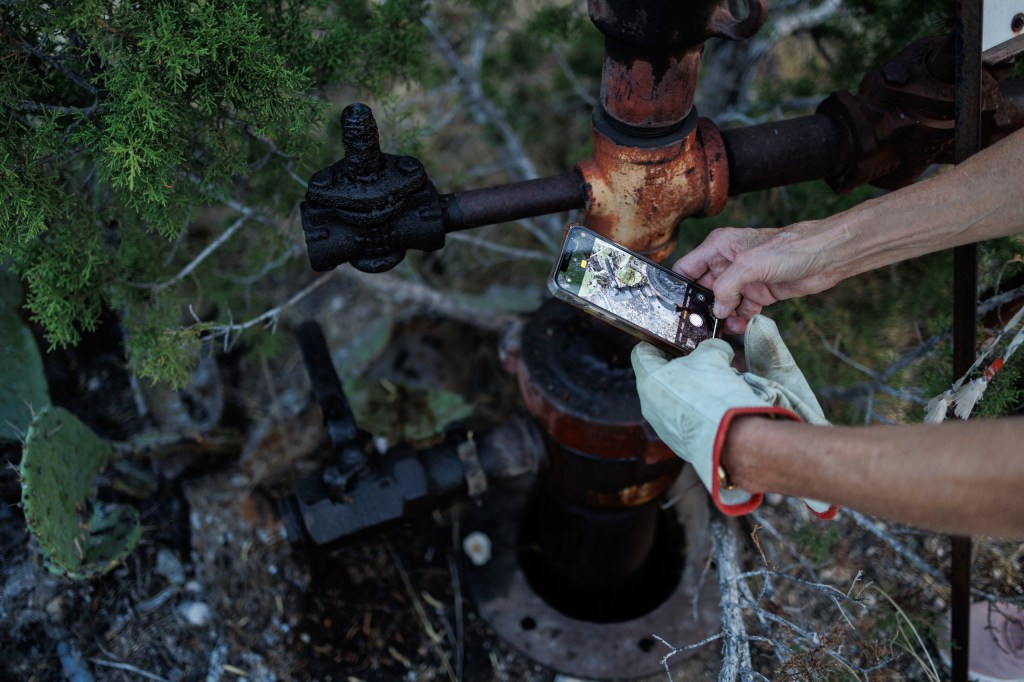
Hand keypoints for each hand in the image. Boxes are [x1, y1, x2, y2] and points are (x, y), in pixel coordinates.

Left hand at [632, 315, 836, 517]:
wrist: (731, 439)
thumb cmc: (716, 393)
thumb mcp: (714, 356)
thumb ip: (709, 348)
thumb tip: (715, 349)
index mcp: (649, 379)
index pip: (642, 352)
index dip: (657, 343)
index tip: (672, 341)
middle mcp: (649, 404)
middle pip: (659, 377)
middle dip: (680, 368)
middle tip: (702, 363)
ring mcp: (662, 426)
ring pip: (672, 399)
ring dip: (690, 391)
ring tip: (715, 387)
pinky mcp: (677, 442)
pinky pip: (683, 419)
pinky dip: (696, 412)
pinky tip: (716, 409)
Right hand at [673, 224, 838, 333]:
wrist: (826, 257)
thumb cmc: (791, 248)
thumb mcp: (749, 264)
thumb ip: (725, 287)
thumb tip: (714, 309)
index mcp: (719, 247)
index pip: (687, 268)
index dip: (679, 287)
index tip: (676, 307)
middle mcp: (727, 263)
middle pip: (703, 289)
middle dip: (701, 308)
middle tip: (700, 325)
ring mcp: (743, 279)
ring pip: (721, 304)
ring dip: (722, 317)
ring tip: (725, 328)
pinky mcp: (758, 293)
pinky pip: (740, 311)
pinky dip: (739, 320)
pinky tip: (742, 326)